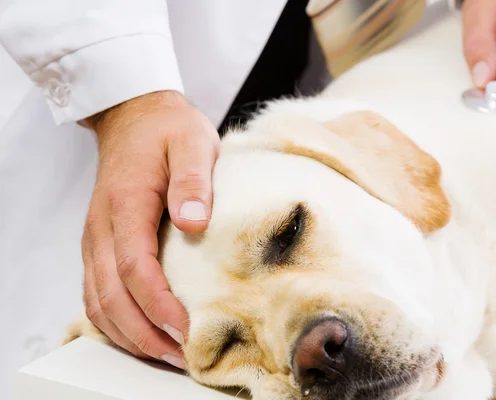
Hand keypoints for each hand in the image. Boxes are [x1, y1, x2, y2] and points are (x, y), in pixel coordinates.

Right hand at [81, 90, 219, 368]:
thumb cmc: (167, 130)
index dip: (158, 305)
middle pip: (112, 296)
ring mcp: (96, 238)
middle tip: (182, 358)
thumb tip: (193, 223)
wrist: (133, 116)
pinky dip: (116, 321)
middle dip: (145, 334)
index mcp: (126, 204)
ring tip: (166, 355)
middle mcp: (103, 227)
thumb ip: (194, 180)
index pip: (135, 267)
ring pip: (99, 301)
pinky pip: (97, 292)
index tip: (187, 330)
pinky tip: (141, 334)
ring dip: (129, 335)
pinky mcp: (100, 243)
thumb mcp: (192, 142)